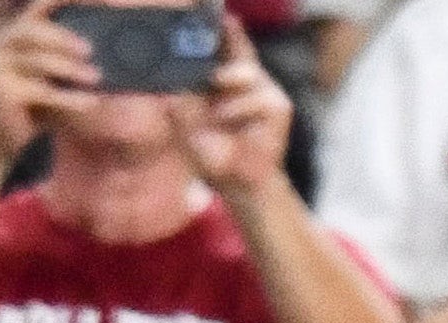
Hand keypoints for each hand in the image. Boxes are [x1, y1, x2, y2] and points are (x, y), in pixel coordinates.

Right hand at [0, 0, 98, 160]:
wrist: (0, 136)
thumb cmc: (32, 103)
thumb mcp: (49, 77)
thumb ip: (66, 60)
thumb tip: (108, 55)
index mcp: (14, 33)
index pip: (39, 6)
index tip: (100, 0)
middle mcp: (1, 43)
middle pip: (33, 30)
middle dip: (63, 37)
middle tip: (90, 49)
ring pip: (37, 60)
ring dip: (70, 68)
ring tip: (96, 77)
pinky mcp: (1, 91)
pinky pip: (41, 91)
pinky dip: (69, 97)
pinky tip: (90, 102)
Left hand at [172, 20, 292, 198]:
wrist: (235, 181)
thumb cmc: (212, 149)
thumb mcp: (187, 118)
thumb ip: (181, 94)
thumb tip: (168, 75)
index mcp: (225, 77)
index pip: (224, 43)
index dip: (221, 27)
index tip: (216, 12)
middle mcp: (246, 79)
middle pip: (239, 48)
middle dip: (226, 40)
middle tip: (210, 42)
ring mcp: (265, 90)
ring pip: (246, 71)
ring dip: (225, 86)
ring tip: (214, 111)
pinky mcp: (278, 107)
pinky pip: (257, 98)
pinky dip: (238, 109)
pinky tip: (227, 120)